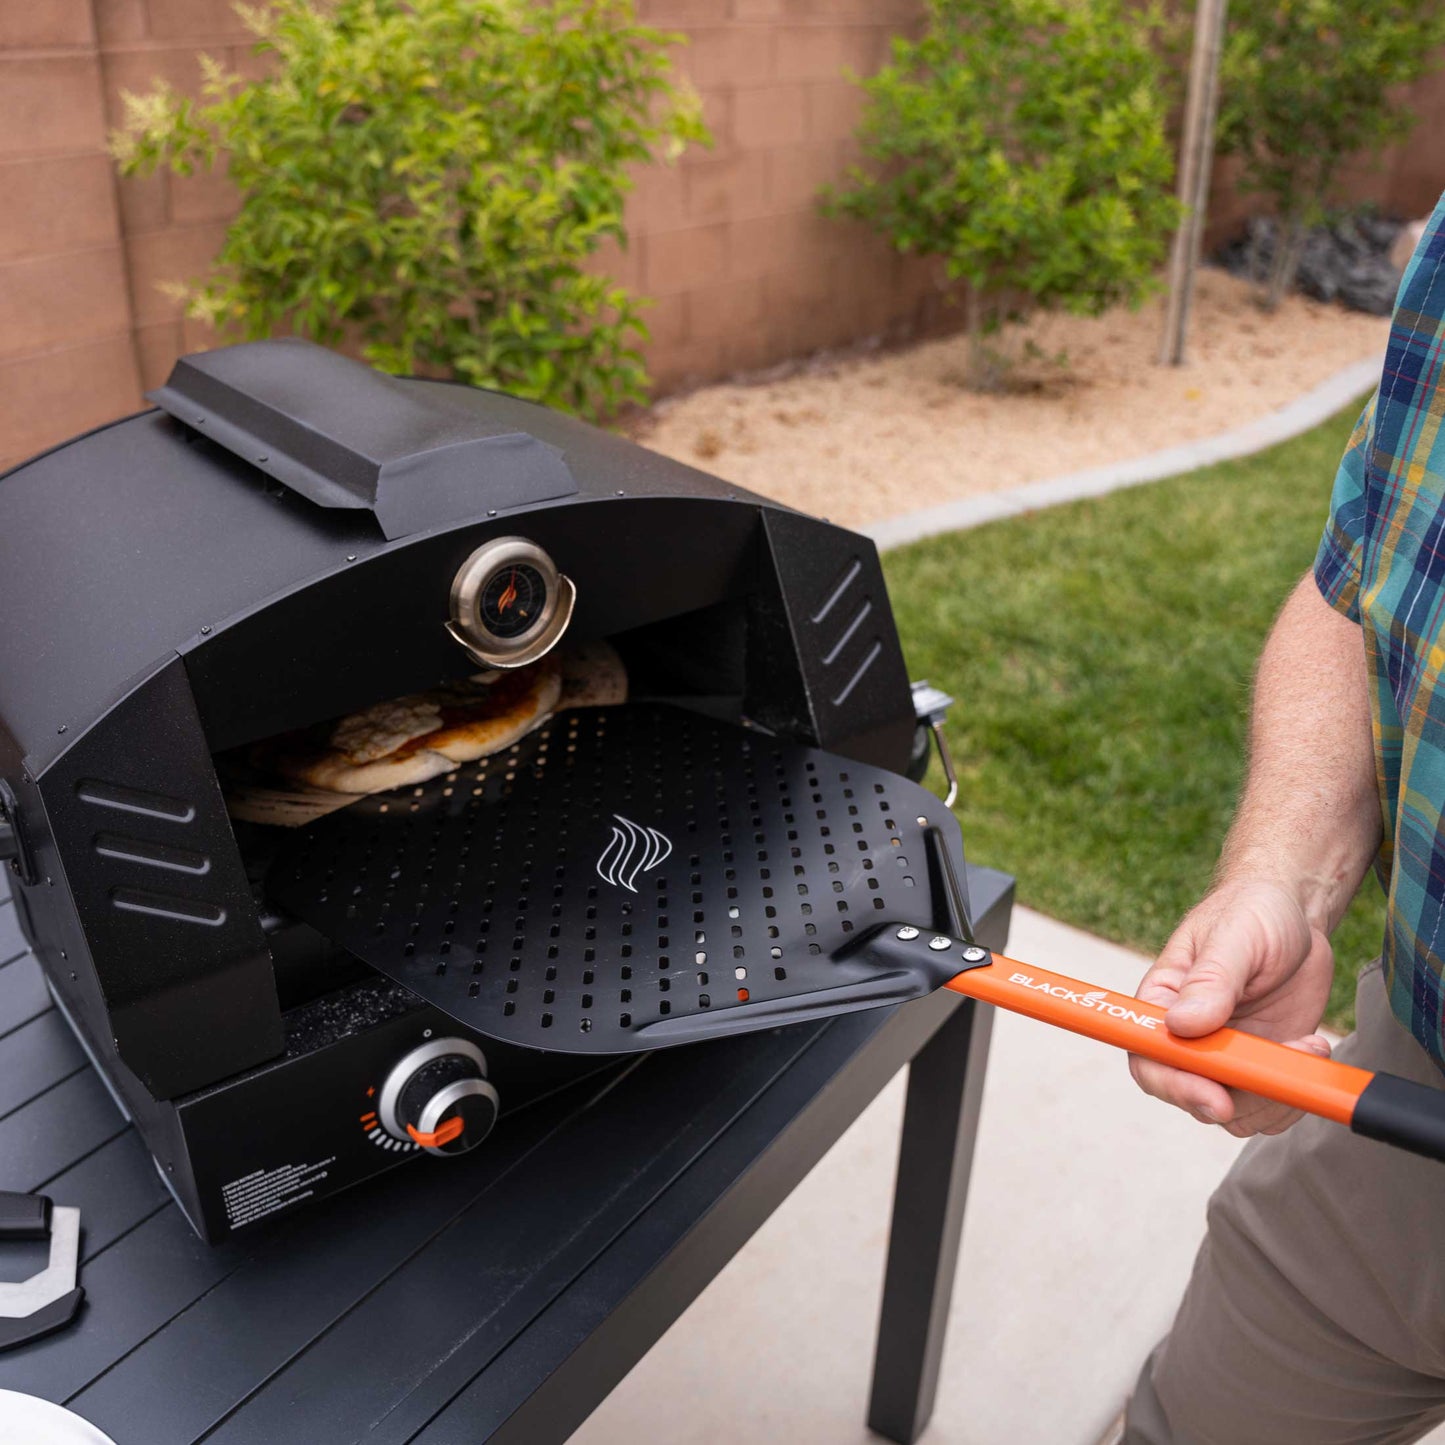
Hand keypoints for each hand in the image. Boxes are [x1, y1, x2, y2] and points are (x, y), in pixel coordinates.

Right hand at [1130, 877, 1334, 1136]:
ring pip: (1237, 1111)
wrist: (1297, 915)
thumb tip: (1182, 1024)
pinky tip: (1314, 1048)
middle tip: (1277, 1080)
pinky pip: (1273, 1105)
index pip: (1148, 1057)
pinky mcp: (1265, 1062)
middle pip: (1192, 1094)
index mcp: (1163, 1002)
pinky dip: (1298, 1091)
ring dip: (1276, 1097)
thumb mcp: (1234, 936)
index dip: (1174, 1085)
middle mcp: (1189, 1036)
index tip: (1216, 1096)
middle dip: (1238, 1099)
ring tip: (1307, 1048)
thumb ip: (1210, 981)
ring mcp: (1228, 1054)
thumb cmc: (1253, 912)